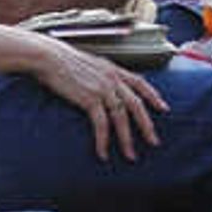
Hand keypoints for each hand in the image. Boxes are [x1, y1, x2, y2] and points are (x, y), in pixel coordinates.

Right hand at [25, 36, 168, 160]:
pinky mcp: (89, 99)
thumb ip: (98, 73)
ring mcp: (102, 89)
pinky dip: (103, 140)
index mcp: (112, 69)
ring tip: (130, 155)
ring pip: (122, 118)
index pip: (140, 83)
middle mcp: (112, 79)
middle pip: (136, 105)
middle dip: (147, 126)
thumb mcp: (87, 63)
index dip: (154, 96)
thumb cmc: (59, 59)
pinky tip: (103, 152)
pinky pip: (101, 124)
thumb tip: (98, 83)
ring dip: (127, 139)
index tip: (163, 108)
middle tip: (154, 142)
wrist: (47, 56)